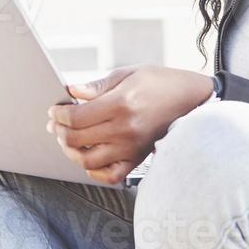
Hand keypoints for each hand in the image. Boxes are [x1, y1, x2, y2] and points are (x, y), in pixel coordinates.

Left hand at [46, 65, 214, 185]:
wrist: (192, 100)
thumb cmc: (161, 82)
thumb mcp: (129, 73)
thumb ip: (98, 85)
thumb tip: (71, 91)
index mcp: (121, 104)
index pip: (76, 117)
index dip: (59, 115)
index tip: (55, 111)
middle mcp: (125, 129)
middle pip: (77, 139)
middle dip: (60, 132)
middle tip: (56, 124)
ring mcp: (131, 147)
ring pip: (88, 161)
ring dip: (71, 152)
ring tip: (69, 140)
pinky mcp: (138, 158)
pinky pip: (110, 175)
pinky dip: (94, 171)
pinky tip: (89, 157)